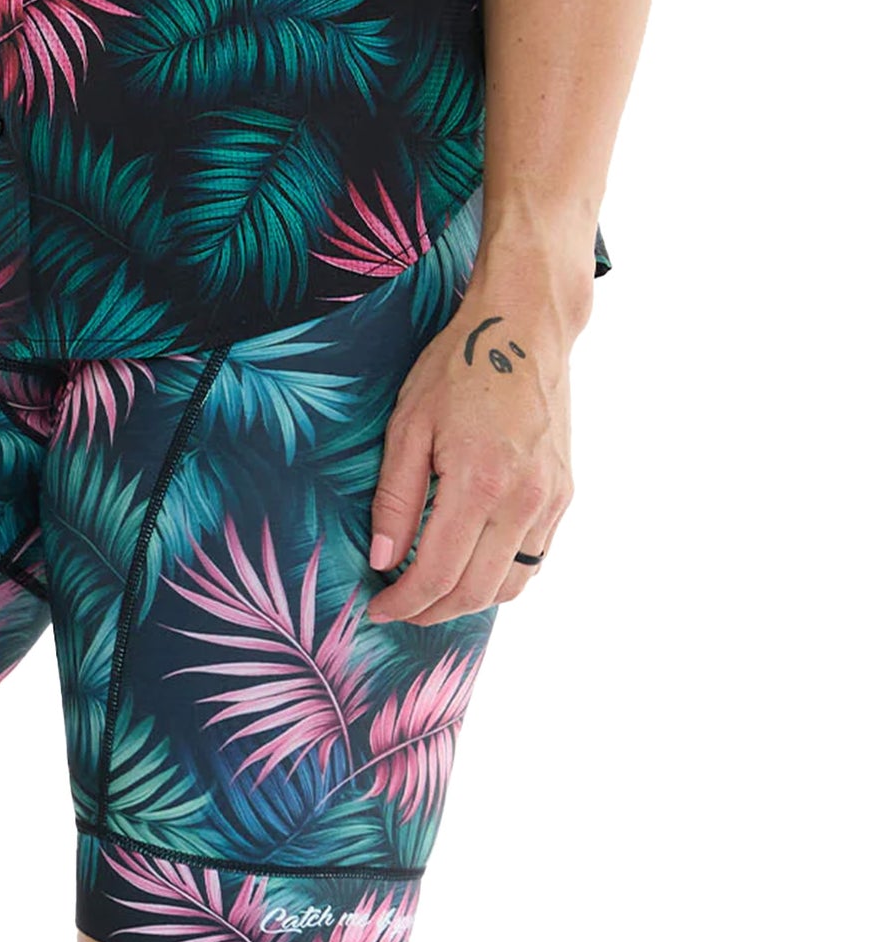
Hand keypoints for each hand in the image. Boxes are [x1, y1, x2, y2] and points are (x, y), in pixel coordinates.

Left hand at [364, 274, 577, 625]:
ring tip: (429, 593)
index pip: (439, 573)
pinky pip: (535, 557)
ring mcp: (552, 498)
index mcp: (480, 482)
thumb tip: (384, 560)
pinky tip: (468, 564)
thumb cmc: (458, 368)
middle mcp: (525, 498)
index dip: (405, 602)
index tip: (377, 609)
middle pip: (478, 591)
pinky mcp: (564, 493)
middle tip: (398, 609)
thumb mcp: (407, 426)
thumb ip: (396, 499)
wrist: (525, 330)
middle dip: (432, 611)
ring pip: (513, 583)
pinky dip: (500, 575)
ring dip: (469, 600)